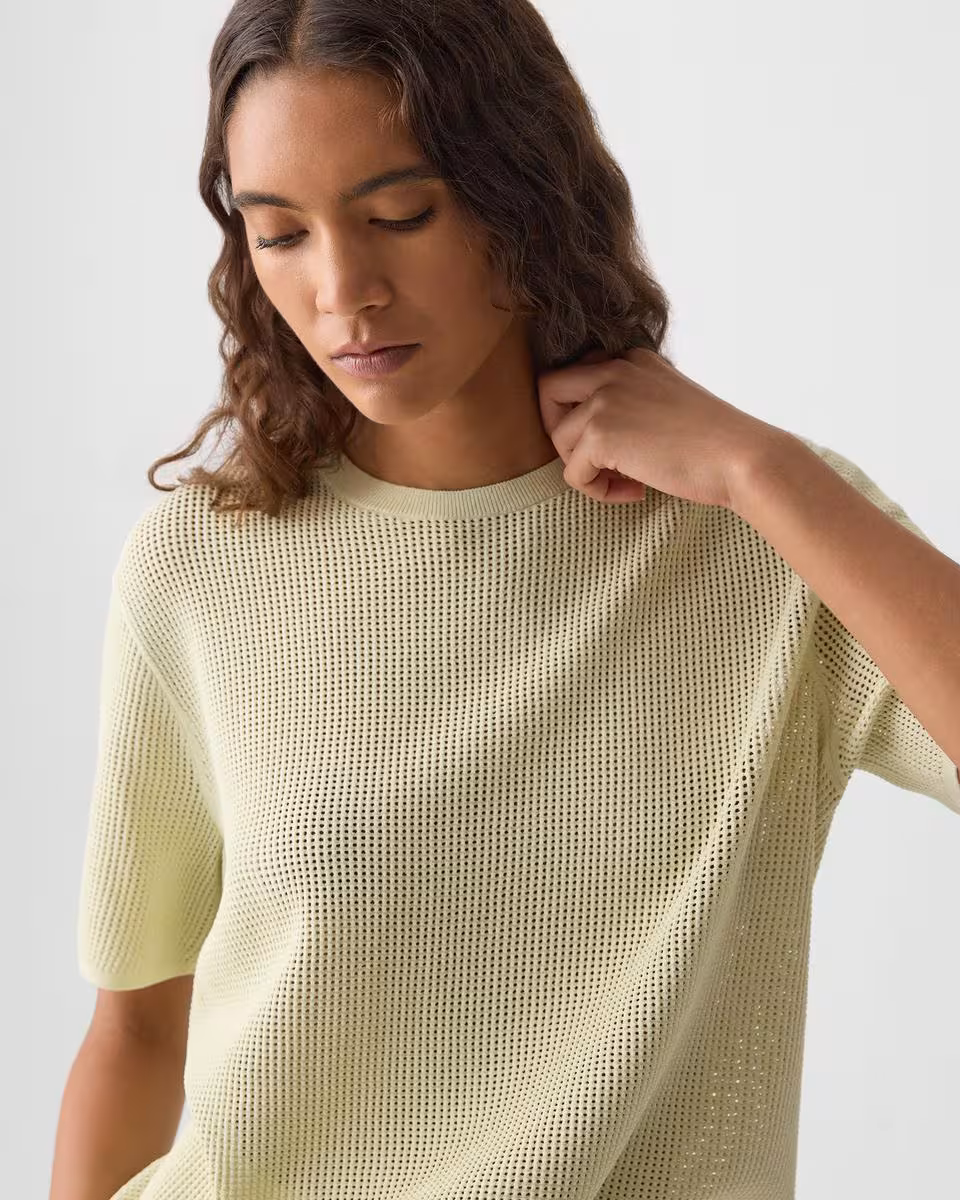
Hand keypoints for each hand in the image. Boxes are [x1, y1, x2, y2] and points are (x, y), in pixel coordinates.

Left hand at [536, 346, 786, 508]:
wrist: (741, 458)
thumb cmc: (713, 443)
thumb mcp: (668, 402)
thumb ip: (631, 402)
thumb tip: (593, 433)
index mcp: (632, 359)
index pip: (578, 375)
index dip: (582, 411)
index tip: (616, 441)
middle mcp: (614, 369)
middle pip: (548, 390)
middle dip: (561, 430)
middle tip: (595, 458)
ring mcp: (605, 398)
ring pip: (559, 439)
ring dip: (585, 468)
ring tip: (627, 482)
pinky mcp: (601, 433)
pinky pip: (573, 474)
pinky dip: (598, 492)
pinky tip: (635, 492)